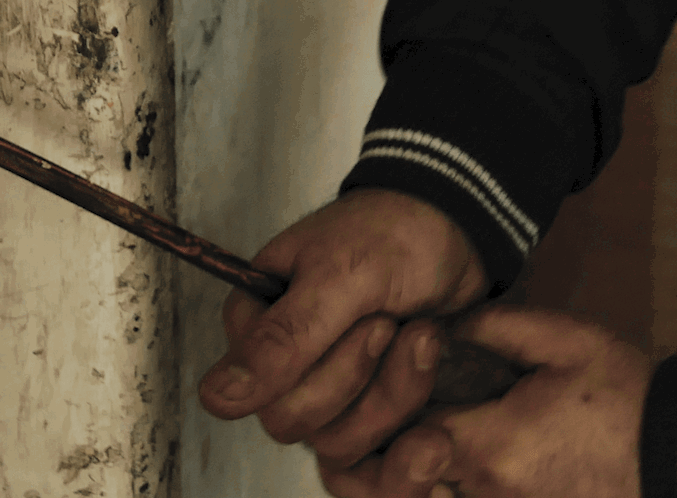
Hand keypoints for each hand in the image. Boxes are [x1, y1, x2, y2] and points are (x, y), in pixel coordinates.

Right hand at [198, 188, 488, 464]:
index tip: (367, 317)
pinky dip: (412, 401)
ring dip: (393, 388)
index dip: (323, 365)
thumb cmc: (396, 234)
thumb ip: (282, 339)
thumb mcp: (341, 275)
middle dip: (359, 374)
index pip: (259, 391)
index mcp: (257, 319)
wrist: (459, 233)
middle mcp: (281, 360)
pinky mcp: (366, 405)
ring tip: (418, 332)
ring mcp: (326, 387)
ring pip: (338, 440)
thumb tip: (217, 397)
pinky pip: (375, 442)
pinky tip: (429, 356)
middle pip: (296, 421)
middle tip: (390, 321)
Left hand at [317, 306, 650, 497]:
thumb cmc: (628, 399)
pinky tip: (428, 459)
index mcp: (491, 446)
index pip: (398, 434)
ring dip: (393, 475)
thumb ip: (492, 328)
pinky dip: (429, 488)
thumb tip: (436, 326)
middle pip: (389, 485)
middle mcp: (483, 495)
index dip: (384, 399)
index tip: (399, 367)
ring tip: (395, 434)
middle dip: (368, 452)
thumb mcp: (565, 341)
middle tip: (366, 412)